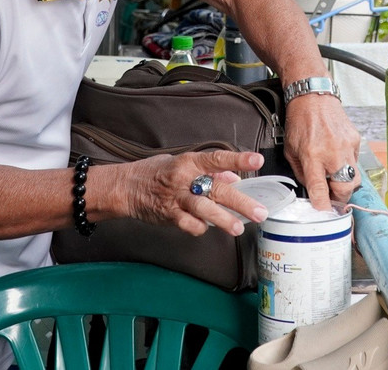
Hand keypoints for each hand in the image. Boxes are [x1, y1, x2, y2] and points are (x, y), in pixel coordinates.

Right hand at [113, 150, 267, 236]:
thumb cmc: (158, 172)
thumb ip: (210, 170)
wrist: (127, 186)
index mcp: (190, 162)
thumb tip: (234, 176)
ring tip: (238, 228)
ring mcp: (176, 198)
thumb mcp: (184, 163)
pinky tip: (207, 228)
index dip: (238, 160)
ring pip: (204, 209)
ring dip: (223, 220)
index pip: (218, 159)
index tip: (257, 161)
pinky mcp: (169, 215)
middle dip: (241, 202)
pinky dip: (200, 227)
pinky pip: (189, 224)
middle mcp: (185, 179)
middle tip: (260, 212)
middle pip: (217, 189)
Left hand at [283, 94, 362, 211]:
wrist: (313, 97)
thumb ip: (301, 172)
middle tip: (331, 198)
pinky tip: (337, 158)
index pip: (320, 189)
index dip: (323, 206)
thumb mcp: (290, 150)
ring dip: (345, 184)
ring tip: (335, 180)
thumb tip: (312, 190)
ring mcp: (346, 146)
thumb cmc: (299, 122)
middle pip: (344, 188)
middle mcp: (332, 152)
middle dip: (339, 199)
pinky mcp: (355, 140)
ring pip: (355, 178)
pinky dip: (347, 166)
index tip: (325, 215)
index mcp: (312, 156)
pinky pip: (355, 162)